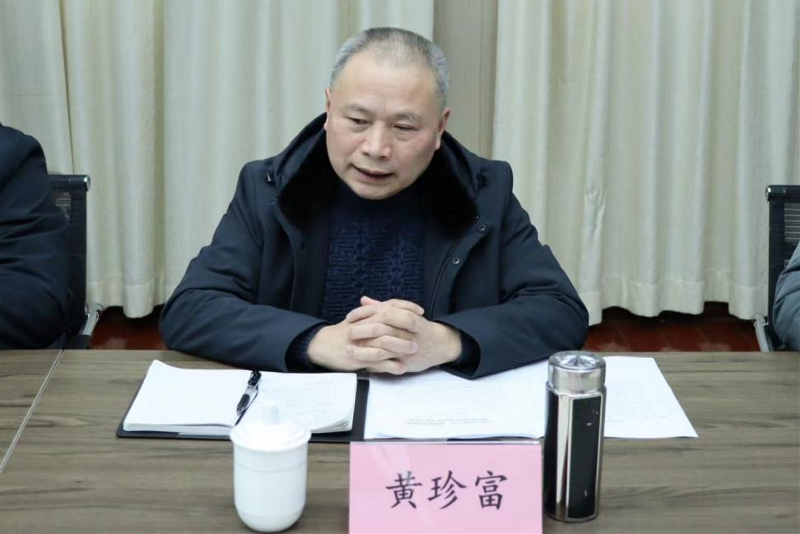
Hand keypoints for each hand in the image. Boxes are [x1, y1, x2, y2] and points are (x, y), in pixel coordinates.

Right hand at [306, 302, 419, 373]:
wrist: (322, 345)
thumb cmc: (343, 333)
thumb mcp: (358, 319)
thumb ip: (374, 311)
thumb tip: (392, 306)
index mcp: (365, 315)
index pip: (389, 306)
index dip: (406, 307)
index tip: (421, 312)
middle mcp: (363, 326)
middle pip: (388, 323)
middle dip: (406, 327)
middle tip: (421, 332)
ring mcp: (360, 342)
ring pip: (384, 343)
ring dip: (401, 346)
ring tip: (415, 350)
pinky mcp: (357, 357)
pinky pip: (377, 362)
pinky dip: (391, 365)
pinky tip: (403, 368)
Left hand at [347, 296, 461, 372]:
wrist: (440, 343)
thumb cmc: (418, 327)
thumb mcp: (403, 312)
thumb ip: (382, 307)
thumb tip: (363, 300)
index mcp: (403, 316)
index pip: (380, 312)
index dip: (363, 314)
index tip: (349, 317)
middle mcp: (404, 331)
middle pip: (380, 328)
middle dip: (362, 331)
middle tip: (347, 333)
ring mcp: (405, 347)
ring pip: (382, 348)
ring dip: (364, 350)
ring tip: (349, 351)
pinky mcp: (406, 361)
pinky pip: (388, 364)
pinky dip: (375, 365)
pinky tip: (362, 365)